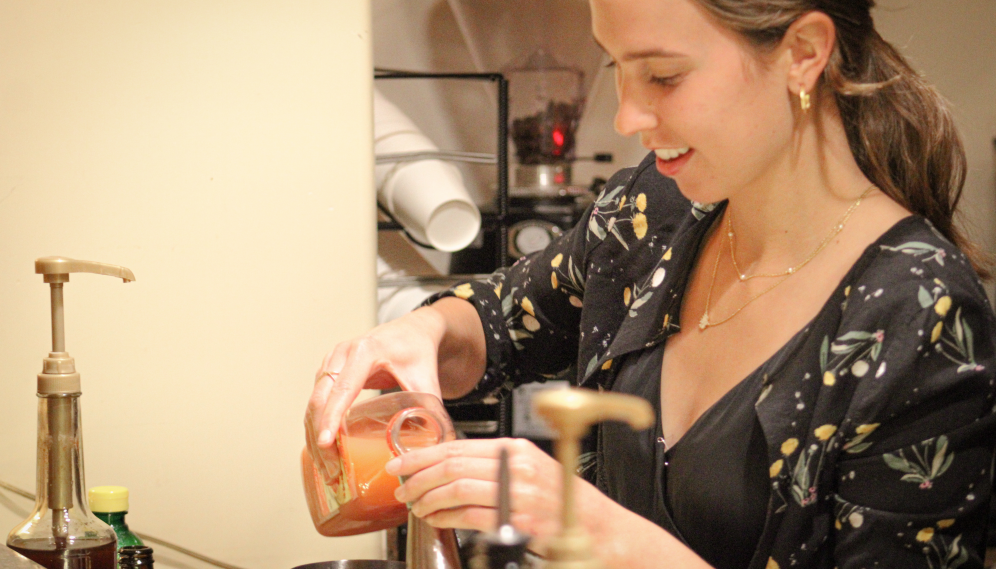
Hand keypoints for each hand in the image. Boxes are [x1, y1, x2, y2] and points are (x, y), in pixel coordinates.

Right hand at [305, 306, 448, 484]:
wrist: (412, 330)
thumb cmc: (418, 350)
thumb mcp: (427, 378)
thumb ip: (433, 409)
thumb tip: (442, 442)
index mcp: (365, 352)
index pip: (342, 388)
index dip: (332, 417)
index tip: (327, 443)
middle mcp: (342, 354)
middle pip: (320, 398)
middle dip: (320, 435)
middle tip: (330, 469)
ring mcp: (331, 361)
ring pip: (313, 402)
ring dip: (314, 435)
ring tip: (327, 468)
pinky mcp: (329, 371)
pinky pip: (316, 400)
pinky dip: (316, 425)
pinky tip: (324, 451)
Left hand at [386, 437, 598, 554]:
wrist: (596, 526)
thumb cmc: (562, 499)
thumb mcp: (529, 469)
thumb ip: (494, 464)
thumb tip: (449, 467)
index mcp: (515, 449)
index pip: (458, 446)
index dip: (423, 454)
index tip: (402, 461)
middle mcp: (515, 466)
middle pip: (452, 465)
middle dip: (418, 476)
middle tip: (402, 486)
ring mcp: (517, 493)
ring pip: (456, 489)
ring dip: (428, 498)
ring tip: (415, 505)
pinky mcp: (517, 519)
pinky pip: (470, 515)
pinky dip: (446, 517)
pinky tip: (435, 519)